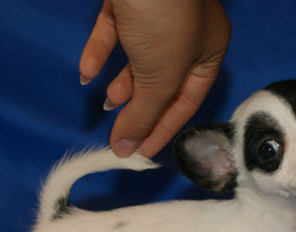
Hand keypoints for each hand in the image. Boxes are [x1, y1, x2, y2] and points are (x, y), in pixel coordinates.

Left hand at [79, 0, 230, 156]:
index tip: (140, 153)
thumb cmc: (165, 21)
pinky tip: (86, 73)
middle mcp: (187, 34)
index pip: (187, 101)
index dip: (162, 130)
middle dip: (138, 109)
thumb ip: (143, 116)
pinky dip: (101, 53)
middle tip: (119, 135)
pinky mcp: (128, 0)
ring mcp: (157, 15)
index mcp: (209, 52)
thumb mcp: (160, 78)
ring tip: (105, 106)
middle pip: (162, 83)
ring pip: (139, 59)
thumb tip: (127, 150)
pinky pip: (115, 32)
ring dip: (121, 85)